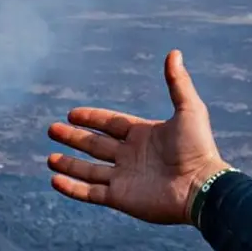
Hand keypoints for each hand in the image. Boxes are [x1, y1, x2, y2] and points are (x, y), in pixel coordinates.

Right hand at [46, 49, 227, 225]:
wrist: (201, 187)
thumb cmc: (198, 148)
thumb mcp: (189, 109)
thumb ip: (177, 82)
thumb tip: (174, 52)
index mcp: (143, 135)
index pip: (110, 124)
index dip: (91, 118)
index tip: (72, 114)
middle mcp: (131, 156)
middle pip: (95, 145)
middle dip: (73, 138)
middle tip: (52, 129)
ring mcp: (125, 178)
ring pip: (89, 170)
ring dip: (69, 164)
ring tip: (49, 158)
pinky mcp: (121, 198)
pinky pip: (91, 193)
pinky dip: (72, 188)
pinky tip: (55, 180)